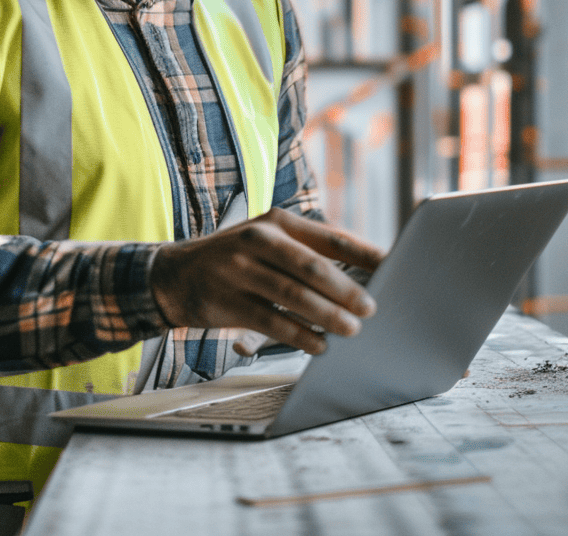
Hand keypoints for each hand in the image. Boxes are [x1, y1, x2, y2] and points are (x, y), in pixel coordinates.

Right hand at [150, 207, 384, 355]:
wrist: (175, 274)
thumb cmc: (236, 258)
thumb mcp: (267, 240)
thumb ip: (306, 252)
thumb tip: (362, 275)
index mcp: (277, 221)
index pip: (329, 237)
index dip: (363, 254)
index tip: (391, 267)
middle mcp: (258, 240)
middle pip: (311, 266)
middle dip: (345, 289)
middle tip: (371, 308)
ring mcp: (240, 270)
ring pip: (293, 295)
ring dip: (327, 315)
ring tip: (351, 330)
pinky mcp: (228, 301)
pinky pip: (272, 322)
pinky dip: (299, 336)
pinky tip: (319, 345)